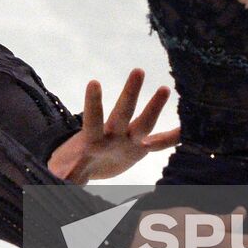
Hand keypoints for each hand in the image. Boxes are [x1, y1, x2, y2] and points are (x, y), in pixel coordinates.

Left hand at [48, 68, 179, 182]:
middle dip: (130, 93)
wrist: (92, 163)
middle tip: (138, 70)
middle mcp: (114, 134)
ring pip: (144, 122)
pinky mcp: (142, 148)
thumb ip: (67, 172)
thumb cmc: (76, 161)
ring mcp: (129, 139)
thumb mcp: (69, 169)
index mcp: (93, 139)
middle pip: (122, 111)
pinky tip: (191, 127)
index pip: (93, 118)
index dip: (93, 103)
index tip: (94, 82)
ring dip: (154, 107)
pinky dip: (175, 137)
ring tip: (165, 88)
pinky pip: (162, 143)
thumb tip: (57, 177)